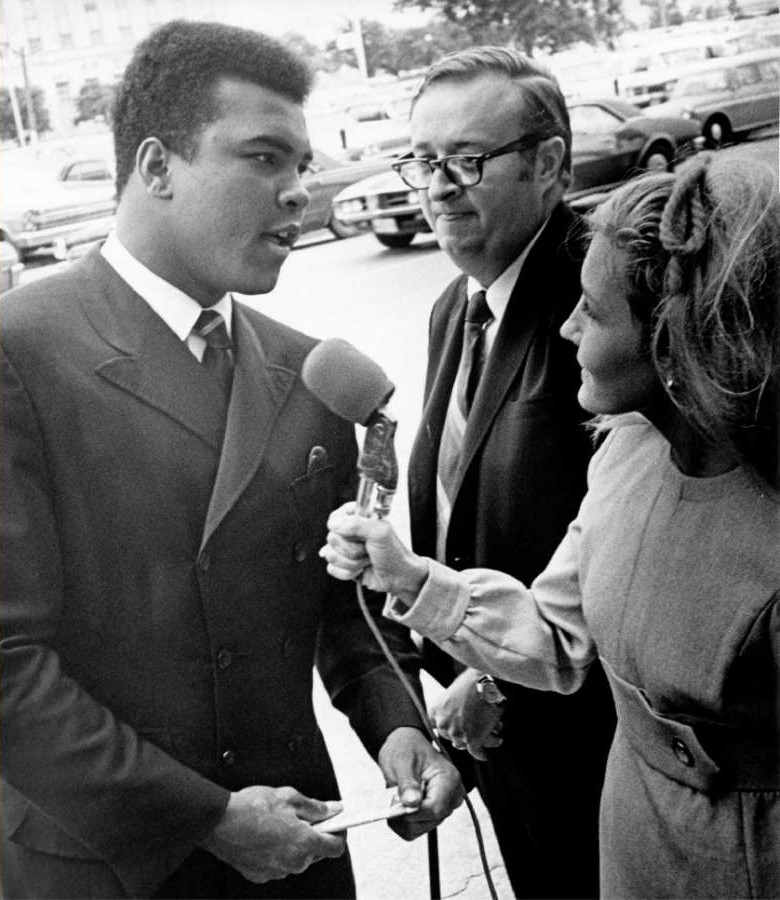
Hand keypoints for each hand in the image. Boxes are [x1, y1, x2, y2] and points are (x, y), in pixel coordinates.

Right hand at [200, 785, 345, 882]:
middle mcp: (294, 863)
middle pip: (316, 853)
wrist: (219, 822)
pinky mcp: (260, 875)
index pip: (336, 847)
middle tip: (304, 816)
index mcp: (305, 843)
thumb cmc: (254, 807)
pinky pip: (277, 864)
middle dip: (315, 835)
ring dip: (294, 844)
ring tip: (280, 823)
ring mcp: (276, 872)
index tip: (339, 823)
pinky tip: (265, 835)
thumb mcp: (290, 797)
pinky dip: (277, 852)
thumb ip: (316, 807)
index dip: (340, 833)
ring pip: (296, 859)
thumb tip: (334, 810)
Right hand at [320, 503, 428, 606]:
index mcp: (359, 518)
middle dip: (351, 549)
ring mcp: (346, 549)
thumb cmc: (394, 553)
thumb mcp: (380, 532)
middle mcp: (351, 532)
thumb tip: (334, 524)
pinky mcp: (343, 565)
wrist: (398, 578)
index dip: (342, 527)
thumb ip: (356, 524)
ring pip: (330, 555)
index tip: (356, 534)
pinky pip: (332, 568)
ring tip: (367, 559)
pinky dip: (348, 573)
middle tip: (368, 549)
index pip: (336, 517)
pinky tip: (361, 570)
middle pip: (332, 538)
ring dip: (352, 562)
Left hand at [377, 726, 464, 839]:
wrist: (406, 746)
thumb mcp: (403, 760)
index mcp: (450, 780)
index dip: (412, 811)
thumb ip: (407, 782)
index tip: (394, 801)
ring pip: (419, 828)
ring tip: (395, 797)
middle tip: (392, 796)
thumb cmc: (407, 748)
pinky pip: (415, 830)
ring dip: (401, 818)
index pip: (435, 808)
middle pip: (428, 821)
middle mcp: (452, 797)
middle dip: (405, 814)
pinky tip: (398, 805)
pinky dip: (402, 822)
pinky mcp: (433, 816)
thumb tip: (412, 803)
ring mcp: (443, 809)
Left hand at [429, 669, 503, 761]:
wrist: (486, 682)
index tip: (453, 727)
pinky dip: (481, 754)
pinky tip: (485, 755)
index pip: (436, 726)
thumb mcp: (452, 691)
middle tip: (473, 729)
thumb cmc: (471, 682)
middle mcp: (443, 724)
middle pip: (450, 736)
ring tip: (485, 734)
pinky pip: (476, 752)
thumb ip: (448, 707)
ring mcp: (457, 733)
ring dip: (474, 740)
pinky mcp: (473, 740)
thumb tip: (454, 716)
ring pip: (463, 745)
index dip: (447, 726)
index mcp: (435, 710)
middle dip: (461, 733)